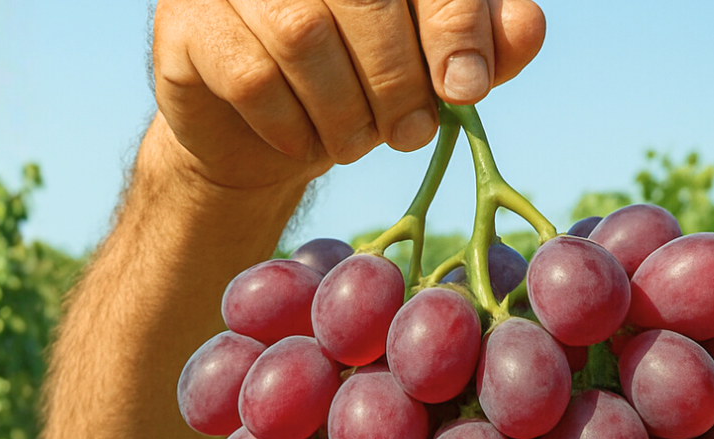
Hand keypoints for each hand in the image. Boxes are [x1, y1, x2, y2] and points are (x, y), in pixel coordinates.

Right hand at [152, 0, 545, 189]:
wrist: (261, 132)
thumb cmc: (354, 83)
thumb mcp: (428, 66)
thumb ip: (478, 41)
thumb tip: (526, 29)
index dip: (452, 20)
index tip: (465, 88)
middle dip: (398, 80)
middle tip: (411, 134)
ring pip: (303, 36)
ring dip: (344, 112)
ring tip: (355, 143)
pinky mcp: (186, 23)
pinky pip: (251, 77)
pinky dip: (291, 126)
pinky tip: (302, 140)